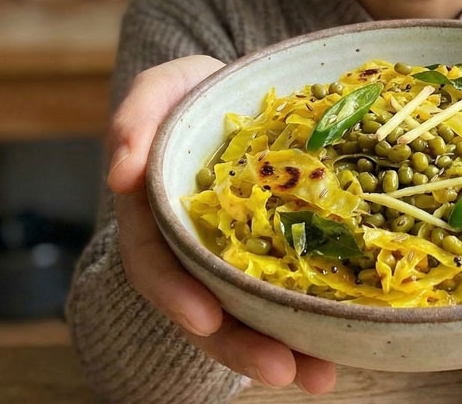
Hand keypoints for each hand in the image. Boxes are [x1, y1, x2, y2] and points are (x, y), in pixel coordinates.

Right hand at [106, 55, 336, 393]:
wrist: (241, 93)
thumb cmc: (195, 92)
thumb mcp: (162, 88)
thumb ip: (136, 117)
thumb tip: (121, 175)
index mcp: (155, 217)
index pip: (155, 264)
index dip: (177, 294)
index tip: (205, 320)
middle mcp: (190, 249)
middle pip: (205, 310)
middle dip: (240, 346)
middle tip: (280, 369)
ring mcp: (233, 258)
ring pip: (248, 317)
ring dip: (280, 351)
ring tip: (318, 378)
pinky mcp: (275, 258)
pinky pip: (287, 298)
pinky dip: (309, 329)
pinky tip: (340, 354)